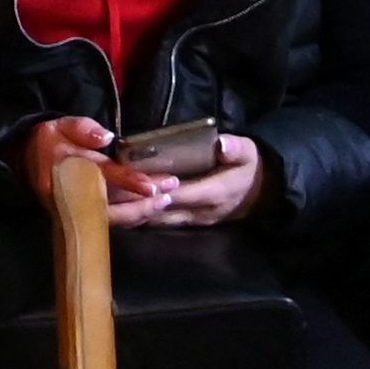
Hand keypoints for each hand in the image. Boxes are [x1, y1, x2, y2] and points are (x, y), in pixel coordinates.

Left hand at [107, 131, 262, 230]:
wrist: (261, 192)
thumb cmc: (249, 167)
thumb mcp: (248, 153)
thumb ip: (235, 148)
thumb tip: (222, 144)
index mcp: (214, 193)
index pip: (181, 194)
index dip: (157, 190)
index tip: (133, 180)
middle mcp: (200, 212)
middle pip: (162, 213)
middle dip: (135, 204)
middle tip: (108, 190)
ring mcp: (193, 222)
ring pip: (157, 222)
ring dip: (135, 212)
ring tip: (108, 198)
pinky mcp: (187, 224)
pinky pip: (160, 223)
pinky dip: (141, 215)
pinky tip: (120, 205)